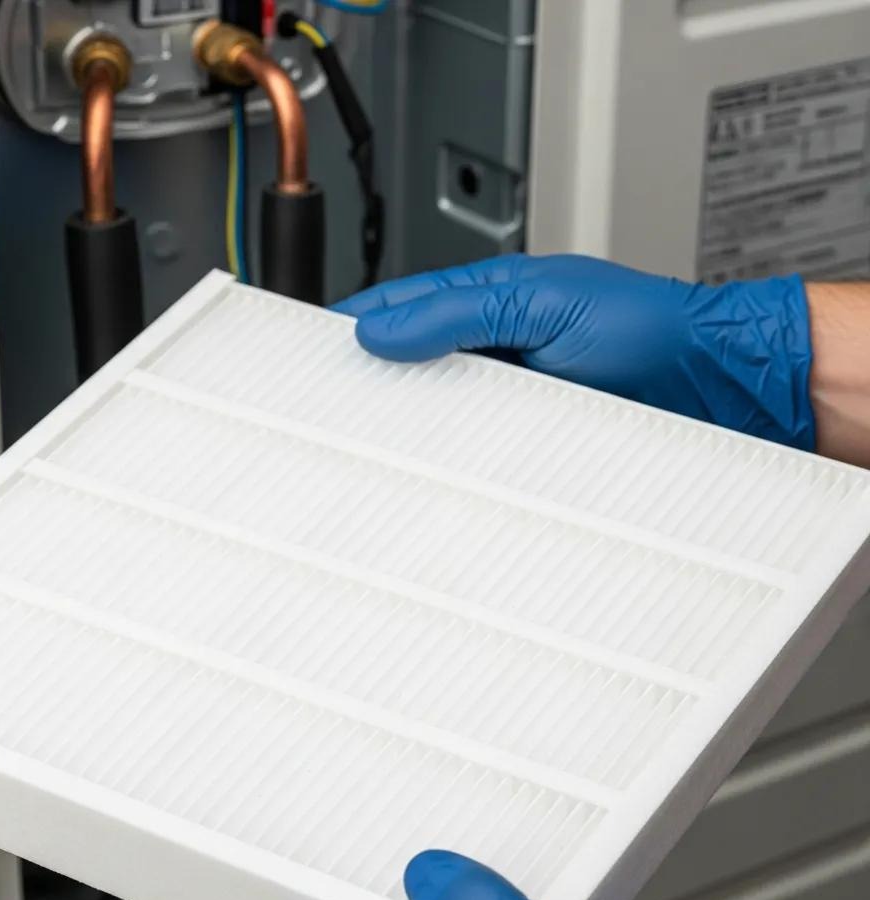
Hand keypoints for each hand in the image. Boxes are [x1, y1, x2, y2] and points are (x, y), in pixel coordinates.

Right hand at [334, 254, 814, 450]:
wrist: (712, 385)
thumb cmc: (646, 325)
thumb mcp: (544, 301)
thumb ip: (460, 315)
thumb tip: (383, 330)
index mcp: (487, 304)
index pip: (398, 310)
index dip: (351, 329)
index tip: (307, 354)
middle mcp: (492, 354)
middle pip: (411, 371)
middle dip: (368, 391)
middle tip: (325, 415)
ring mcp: (509, 402)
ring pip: (438, 419)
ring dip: (408, 435)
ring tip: (364, 454)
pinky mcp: (527, 444)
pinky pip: (474, 455)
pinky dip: (450, 465)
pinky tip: (428, 477)